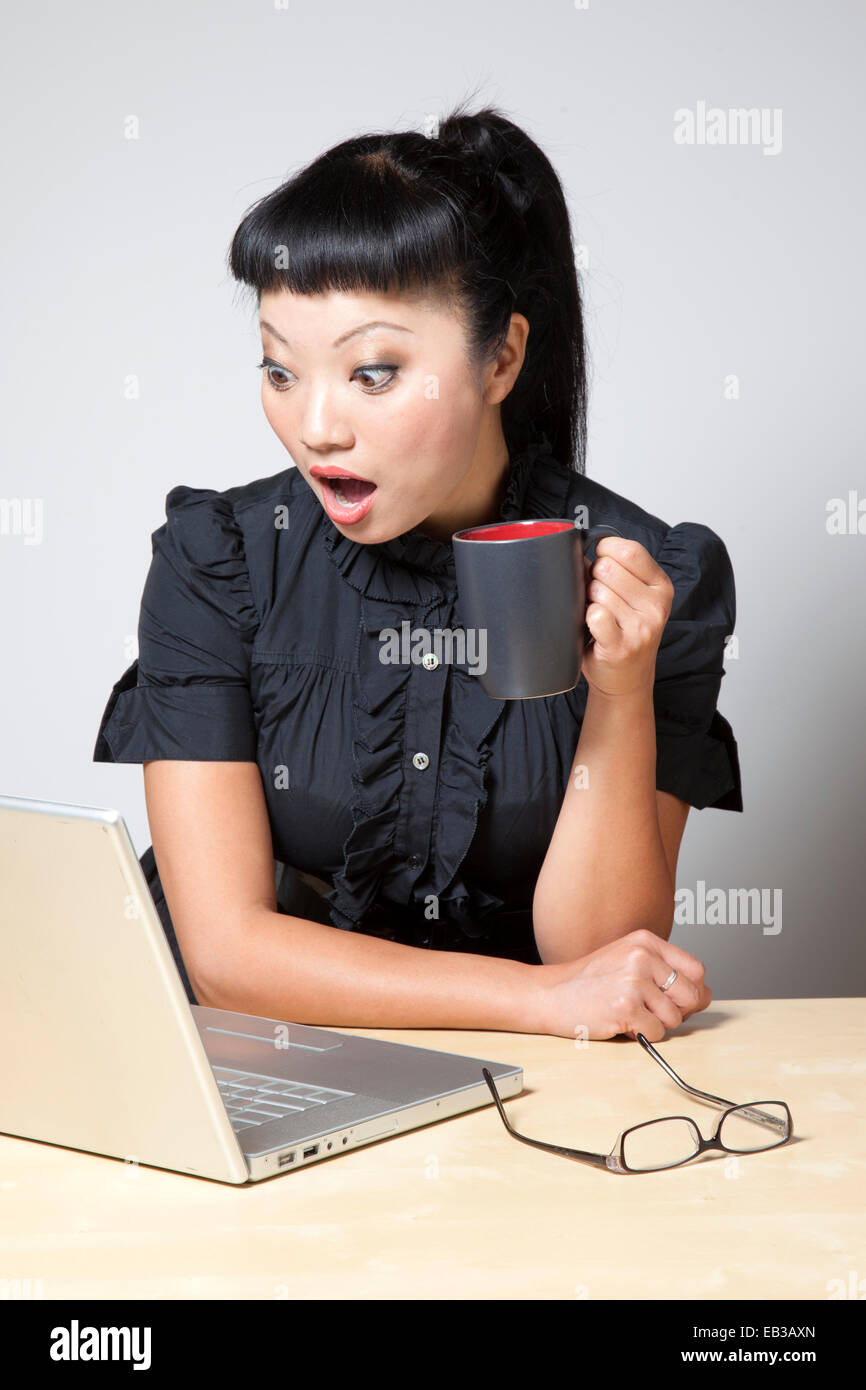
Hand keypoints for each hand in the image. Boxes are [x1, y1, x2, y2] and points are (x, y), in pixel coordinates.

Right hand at [526, 929, 711, 1041]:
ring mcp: (633, 982)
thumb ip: (664, 972)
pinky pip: (656, 1033)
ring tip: (629, 1014)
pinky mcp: (625, 1008)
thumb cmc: (587, 981)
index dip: (691, 991)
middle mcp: (642, 957)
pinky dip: (642, 1036)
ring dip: (655, 1024)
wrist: (549, 994)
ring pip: (674, 1018)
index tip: (675, 999)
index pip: (695, 970)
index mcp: (645, 941)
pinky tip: (621, 1023)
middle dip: (676, 1011)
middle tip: (649, 1011)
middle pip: (691, 995)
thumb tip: (705, 995)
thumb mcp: (626, 960)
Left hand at [581, 537, 674, 697]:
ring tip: (600, 616)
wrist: (627, 679)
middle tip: (599, 598)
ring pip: (598, 591)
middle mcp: (656, 606)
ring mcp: (641, 627)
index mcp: (661, 586)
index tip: (600, 560)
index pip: (630, 550)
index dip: (606, 550)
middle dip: (594, 578)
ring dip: (589, 601)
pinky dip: (587, 619)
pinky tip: (595, 629)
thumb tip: (580, 549)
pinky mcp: (622, 646)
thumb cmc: (625, 633)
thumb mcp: (634, 597)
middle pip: (608, 568)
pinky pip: (595, 615)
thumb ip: (617, 570)